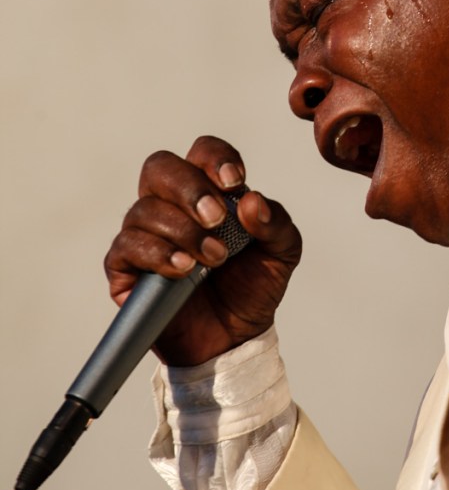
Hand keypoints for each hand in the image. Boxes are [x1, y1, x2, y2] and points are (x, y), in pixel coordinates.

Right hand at [104, 135, 301, 366]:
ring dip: (183, 232)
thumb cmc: (253, 285)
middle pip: (160, 167)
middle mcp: (171, 205)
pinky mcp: (125, 269)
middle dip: (190, 189)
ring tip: (213, 259)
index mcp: (210, 190)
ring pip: (143, 210)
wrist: (236, 337)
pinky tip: (183, 269)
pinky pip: (125, 247)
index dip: (214, 158)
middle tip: (217, 219)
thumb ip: (275, 222)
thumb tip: (251, 201)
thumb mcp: (282, 252)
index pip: (202, 152)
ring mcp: (144, 235)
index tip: (234, 181)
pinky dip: (157, 254)